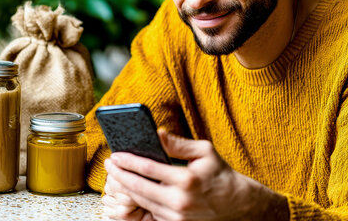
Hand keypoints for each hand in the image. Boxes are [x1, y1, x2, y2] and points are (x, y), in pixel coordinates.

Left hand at [104, 130, 288, 220]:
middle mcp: (179, 201)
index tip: (115, 155)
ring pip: (142, 201)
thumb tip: (156, 134)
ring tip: (117, 175)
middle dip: (120, 175)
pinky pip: (151, 212)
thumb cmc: (220, 175)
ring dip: (126, 189)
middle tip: (110, 164)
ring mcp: (176, 217)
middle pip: (138, 188)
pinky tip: (132, 189)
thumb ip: (178, 143)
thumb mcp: (204, 152)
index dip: (128, 161)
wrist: (237, 206)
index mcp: (186, 180)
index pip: (147, 169)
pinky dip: (139, 200)